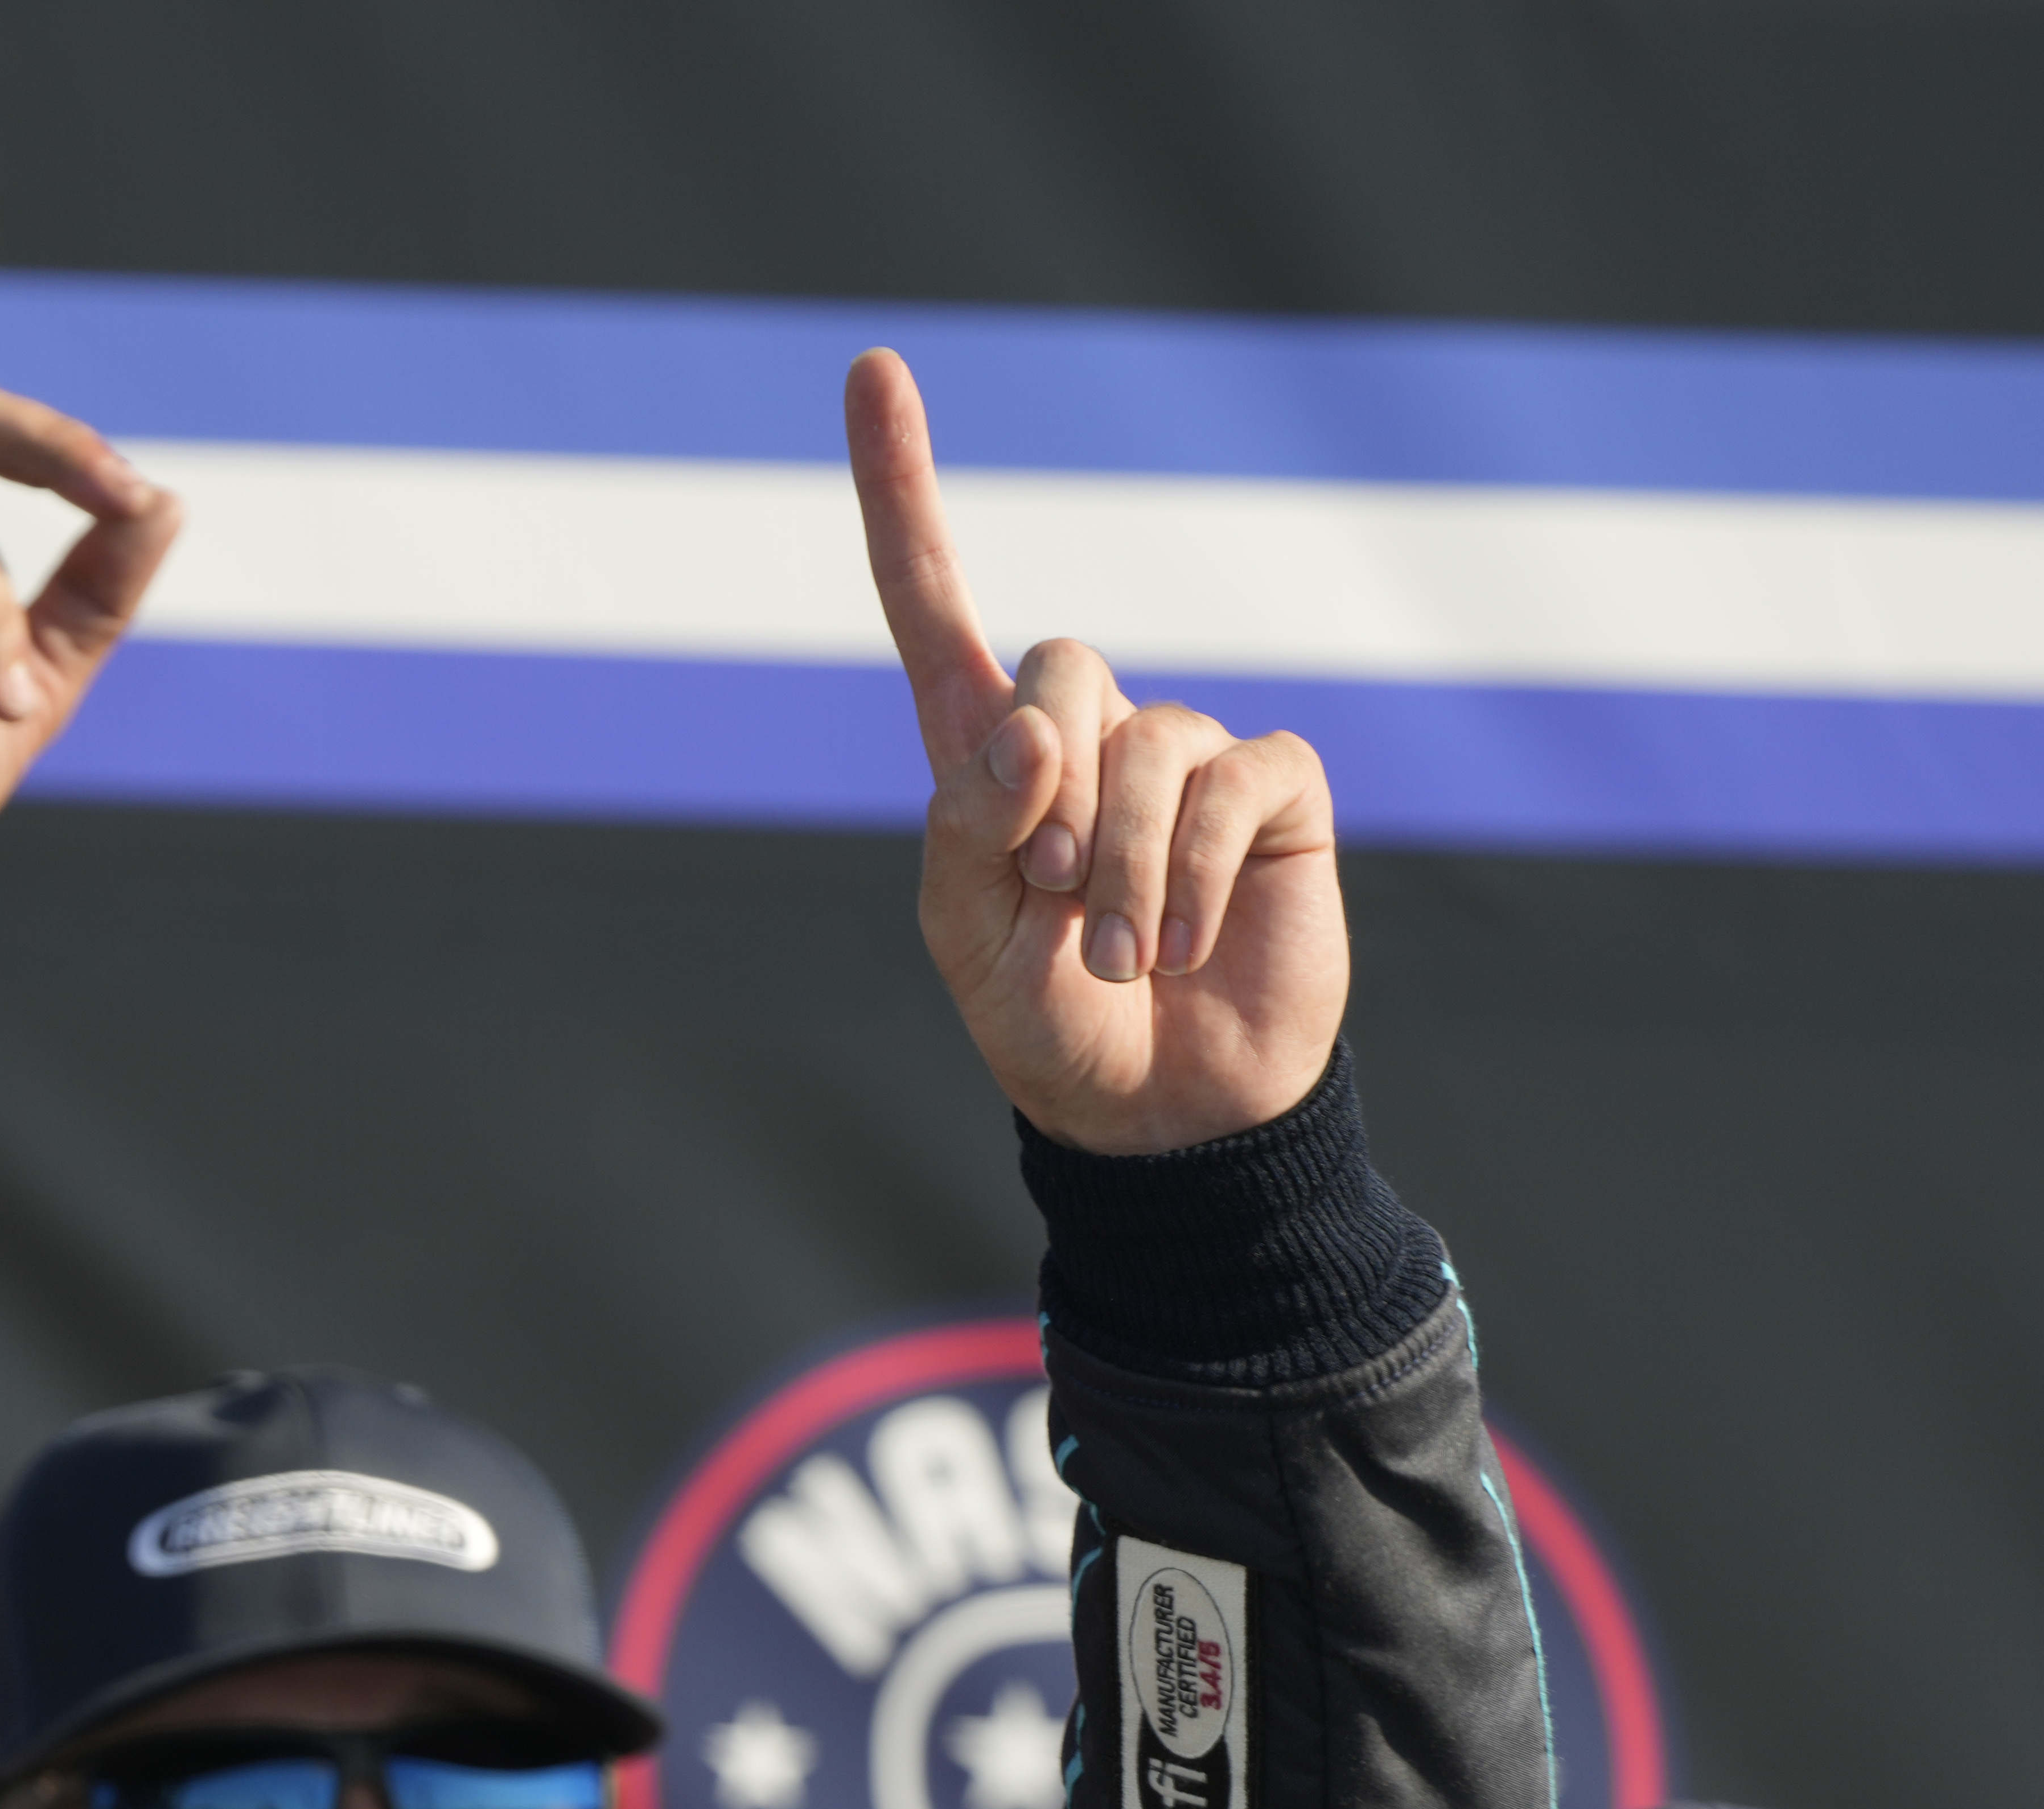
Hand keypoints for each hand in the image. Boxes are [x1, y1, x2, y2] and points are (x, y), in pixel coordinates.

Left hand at [848, 349, 1344, 1154]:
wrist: (1152, 1107)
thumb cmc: (1047, 1021)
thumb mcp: (969, 934)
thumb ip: (975, 823)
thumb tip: (1026, 723)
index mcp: (984, 755)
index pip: (933, 599)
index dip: (904, 488)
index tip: (871, 368)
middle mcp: (1085, 732)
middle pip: (1056, 666)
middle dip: (1047, 793)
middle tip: (1052, 899)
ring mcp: (1184, 752)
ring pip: (1145, 740)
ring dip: (1119, 865)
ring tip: (1119, 953)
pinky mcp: (1271, 788)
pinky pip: (1233, 777)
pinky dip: (1193, 869)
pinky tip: (1180, 940)